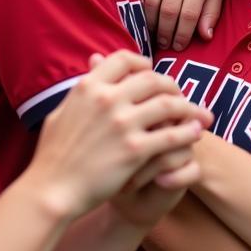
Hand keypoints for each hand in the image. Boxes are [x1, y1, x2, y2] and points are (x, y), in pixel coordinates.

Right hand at [29, 51, 209, 218]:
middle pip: (153, 79)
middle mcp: (107, 100)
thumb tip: (93, 65)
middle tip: (180, 96)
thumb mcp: (61, 112)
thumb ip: (82, 89)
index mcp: (88, 87)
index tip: (152, 72)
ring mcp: (122, 124)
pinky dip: (188, 132)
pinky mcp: (135, 150)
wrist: (51, 190)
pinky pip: (172, 135)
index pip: (124, 59)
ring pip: (169, 105)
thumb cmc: (52, 156)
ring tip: (199, 114)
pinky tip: (195, 133)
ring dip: (188, 108)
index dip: (143, 63)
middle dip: (172, 86)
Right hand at [137, 0, 223, 49]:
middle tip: (164, 43)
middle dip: (165, 33)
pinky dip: (140, 6)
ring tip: (155, 33)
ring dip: (151, 23)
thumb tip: (206, 37)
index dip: (182, 35)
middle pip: (168, 11)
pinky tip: (145, 16)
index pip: (189, 15)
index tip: (179, 46)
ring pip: (151, 3)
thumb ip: (212, 11)